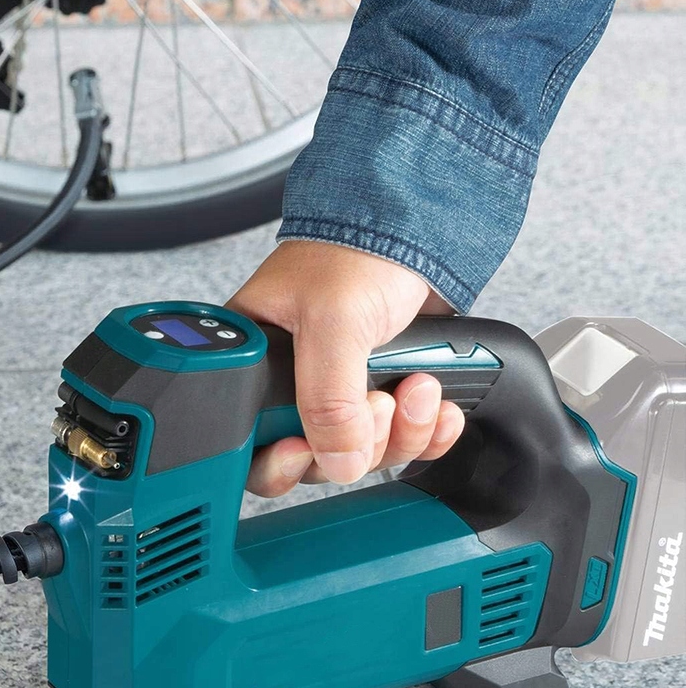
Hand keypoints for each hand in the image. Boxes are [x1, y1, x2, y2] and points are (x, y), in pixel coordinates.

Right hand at [225, 240, 465, 496]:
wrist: (418, 226)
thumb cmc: (356, 250)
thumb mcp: (333, 323)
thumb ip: (327, 399)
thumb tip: (337, 460)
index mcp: (253, 363)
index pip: (251, 442)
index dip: (280, 459)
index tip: (307, 451)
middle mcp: (291, 384)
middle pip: (314, 458)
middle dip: (358, 441)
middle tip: (376, 402)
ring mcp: (339, 392)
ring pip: (363, 453)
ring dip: (401, 431)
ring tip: (417, 386)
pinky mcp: (380, 393)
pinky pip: (401, 440)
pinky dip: (426, 431)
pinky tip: (436, 405)